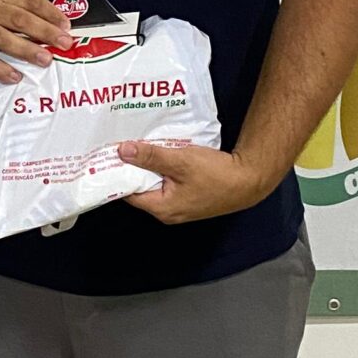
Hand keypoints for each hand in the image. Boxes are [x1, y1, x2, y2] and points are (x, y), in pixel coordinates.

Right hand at [0, 0, 72, 84]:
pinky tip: (15, 75)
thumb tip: (49, 18)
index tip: (65, 24)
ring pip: (4, 40)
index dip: (49, 12)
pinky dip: (0, 70)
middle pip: (20, 20)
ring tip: (46, 59)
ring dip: (27, 51)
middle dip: (45, 32)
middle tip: (64, 42)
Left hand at [115, 142, 271, 224]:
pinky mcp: (189, 196)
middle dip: (132, 168)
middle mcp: (168, 211)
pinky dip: (162, 168)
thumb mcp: (180, 161)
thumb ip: (151, 157)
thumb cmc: (217, 175)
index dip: (118, 173)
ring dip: (148, 166)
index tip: (108, 155)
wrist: (249, 180)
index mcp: (162, 208)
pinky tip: (160, 152)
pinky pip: (167, 182)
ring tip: (137, 145)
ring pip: (154, 183)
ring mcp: (179, 205)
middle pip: (140, 188)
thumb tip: (123, 151)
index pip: (128, 192)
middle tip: (120, 145)